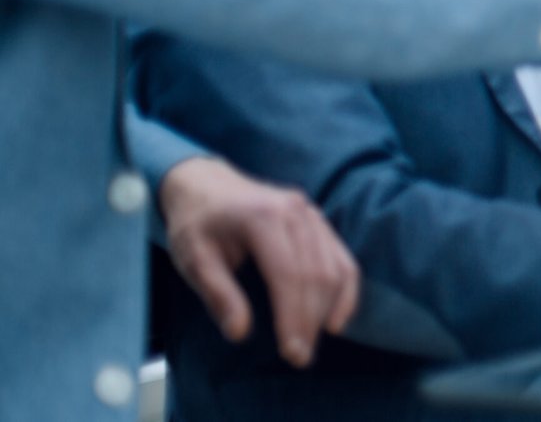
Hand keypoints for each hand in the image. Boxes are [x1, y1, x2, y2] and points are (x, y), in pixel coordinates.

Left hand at [159, 158, 358, 367]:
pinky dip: (345, 290)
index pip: (288, 274)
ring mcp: (311, 213)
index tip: (291, 352)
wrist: (205, 184)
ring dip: (329, 309)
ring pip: (335, 266)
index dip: (293, 317)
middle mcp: (295, 211)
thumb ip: (218, 294)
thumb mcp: (194, 259)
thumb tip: (240, 332)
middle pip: (316, 274)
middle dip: (311, 320)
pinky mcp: (318, 220)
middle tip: (300, 357)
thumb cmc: (197, 224)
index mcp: (263, 218)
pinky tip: (336, 318)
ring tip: (314, 341)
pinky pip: (342, 257)